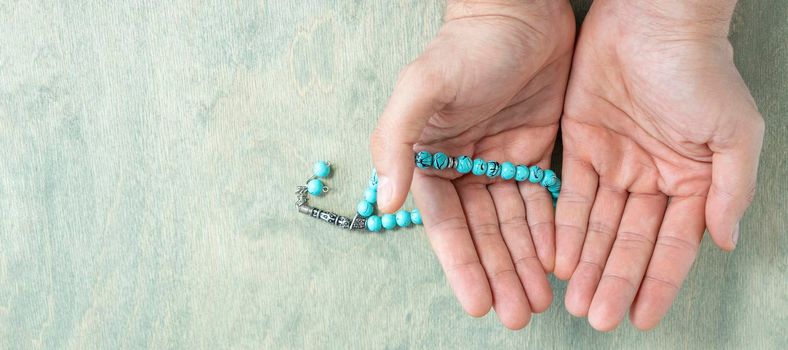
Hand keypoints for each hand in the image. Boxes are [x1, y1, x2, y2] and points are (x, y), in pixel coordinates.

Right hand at [370, 0, 574, 328]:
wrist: (518, 12)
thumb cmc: (464, 47)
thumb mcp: (421, 86)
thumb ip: (397, 140)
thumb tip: (389, 198)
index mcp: (429, 158)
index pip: (445, 222)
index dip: (462, 264)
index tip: (479, 302)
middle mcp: (462, 166)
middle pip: (482, 232)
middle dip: (498, 273)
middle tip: (517, 314)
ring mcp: (498, 161)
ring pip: (513, 223)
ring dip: (523, 262)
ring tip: (538, 301)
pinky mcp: (533, 153)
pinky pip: (540, 200)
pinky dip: (547, 231)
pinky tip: (556, 260)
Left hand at [555, 0, 764, 330]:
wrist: (651, 19)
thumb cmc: (700, 72)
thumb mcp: (734, 133)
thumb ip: (729, 190)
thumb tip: (723, 242)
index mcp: (689, 180)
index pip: (671, 243)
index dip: (657, 281)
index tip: (644, 317)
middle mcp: (650, 178)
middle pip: (629, 241)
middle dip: (614, 280)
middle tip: (597, 316)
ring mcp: (614, 163)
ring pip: (598, 225)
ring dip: (587, 263)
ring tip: (575, 301)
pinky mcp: (581, 145)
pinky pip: (570, 195)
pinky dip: (564, 227)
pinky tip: (558, 258)